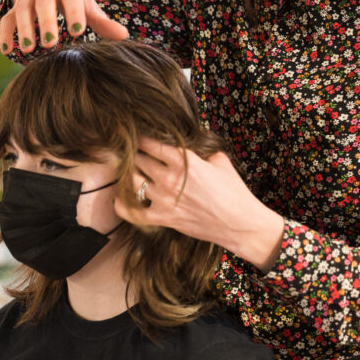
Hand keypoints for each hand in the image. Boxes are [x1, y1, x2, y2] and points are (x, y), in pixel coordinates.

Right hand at [0, 0, 128, 54]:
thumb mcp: (86, 3)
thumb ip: (102, 21)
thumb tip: (124, 37)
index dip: (73, 11)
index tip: (78, 31)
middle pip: (43, 2)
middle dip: (46, 22)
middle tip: (51, 43)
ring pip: (23, 10)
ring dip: (25, 30)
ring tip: (29, 50)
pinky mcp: (15, 5)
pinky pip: (7, 19)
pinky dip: (5, 34)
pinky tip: (8, 50)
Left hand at [114, 137, 284, 271]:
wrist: (239, 223)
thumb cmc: (233, 192)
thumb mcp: (220, 162)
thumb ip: (202, 152)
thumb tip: (194, 147)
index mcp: (183, 161)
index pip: (151, 143)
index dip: (141, 138)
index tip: (137, 136)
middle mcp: (169, 178)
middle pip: (138, 160)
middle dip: (133, 154)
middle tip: (128, 152)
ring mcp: (163, 199)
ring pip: (131, 181)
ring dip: (127, 174)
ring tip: (126, 170)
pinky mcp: (163, 218)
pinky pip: (133, 212)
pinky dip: (123, 205)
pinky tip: (120, 199)